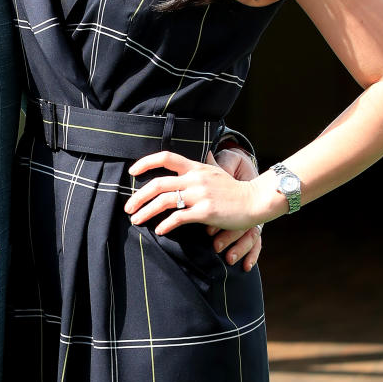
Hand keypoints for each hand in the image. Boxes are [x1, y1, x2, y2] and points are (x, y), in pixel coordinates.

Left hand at [124, 150, 269, 269]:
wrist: (255, 200)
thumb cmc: (234, 188)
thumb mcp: (217, 170)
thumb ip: (206, 163)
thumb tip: (205, 152)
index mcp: (195, 167)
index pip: (165, 157)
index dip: (145, 162)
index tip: (132, 172)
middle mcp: (195, 178)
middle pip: (158, 183)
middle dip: (138, 196)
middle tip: (128, 207)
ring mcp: (200, 195)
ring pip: (164, 201)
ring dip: (146, 212)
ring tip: (136, 220)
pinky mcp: (206, 212)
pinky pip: (179, 217)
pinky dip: (165, 224)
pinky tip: (159, 230)